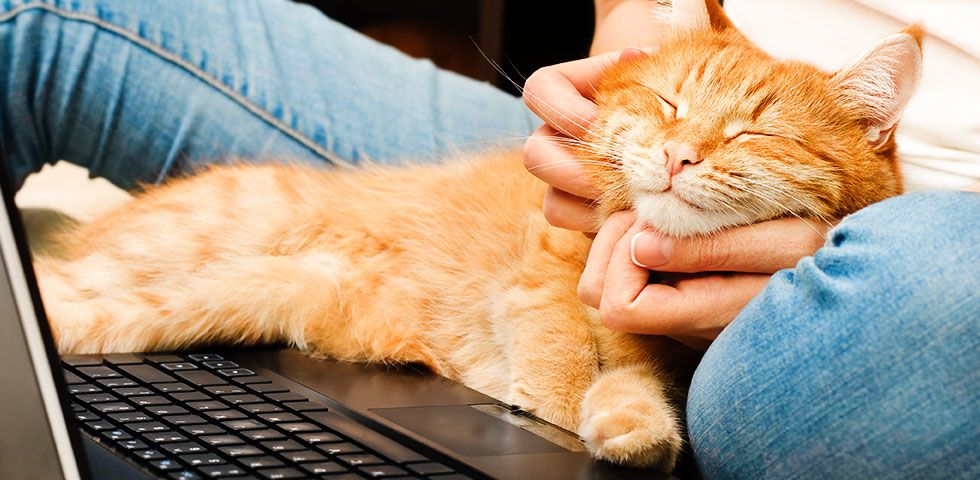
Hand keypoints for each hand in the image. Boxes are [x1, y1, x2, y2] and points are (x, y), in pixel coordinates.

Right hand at [522, 48, 650, 231]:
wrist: (676, 120)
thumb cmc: (668, 87)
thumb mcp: (661, 70)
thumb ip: (649, 65)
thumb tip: (634, 56)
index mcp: (565, 93)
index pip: (539, 91)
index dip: (561, 109)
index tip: (598, 120)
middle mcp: (556, 137)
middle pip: (534, 155)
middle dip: (573, 170)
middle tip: (616, 174)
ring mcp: (566, 181)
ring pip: (553, 203)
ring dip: (591, 205)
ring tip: (634, 199)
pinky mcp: (584, 212)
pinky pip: (579, 229)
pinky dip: (607, 227)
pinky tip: (640, 216)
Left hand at [577, 212, 830, 348]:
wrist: (848, 277)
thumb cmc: (823, 256)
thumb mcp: (781, 244)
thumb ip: (711, 249)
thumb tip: (641, 248)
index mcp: (698, 316)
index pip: (618, 307)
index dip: (621, 261)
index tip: (655, 226)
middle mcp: (675, 321)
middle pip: (597, 294)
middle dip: (613, 240)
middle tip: (654, 211)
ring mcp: (671, 308)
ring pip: (605, 280)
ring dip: (621, 236)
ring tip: (664, 214)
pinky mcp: (675, 289)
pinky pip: (630, 268)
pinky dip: (636, 237)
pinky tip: (672, 220)